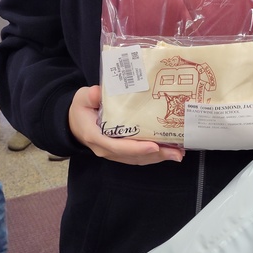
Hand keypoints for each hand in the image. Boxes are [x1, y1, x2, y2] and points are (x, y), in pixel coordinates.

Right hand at [68, 84, 184, 165]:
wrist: (74, 123)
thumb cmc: (81, 109)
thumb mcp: (81, 99)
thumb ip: (89, 96)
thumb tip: (97, 92)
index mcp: (96, 137)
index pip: (117, 146)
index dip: (136, 148)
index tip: (153, 146)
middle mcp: (106, 149)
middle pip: (133, 156)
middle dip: (155, 155)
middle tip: (176, 152)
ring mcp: (114, 153)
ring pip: (138, 159)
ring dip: (158, 157)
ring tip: (178, 153)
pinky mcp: (121, 153)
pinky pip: (138, 157)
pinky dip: (154, 156)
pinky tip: (169, 152)